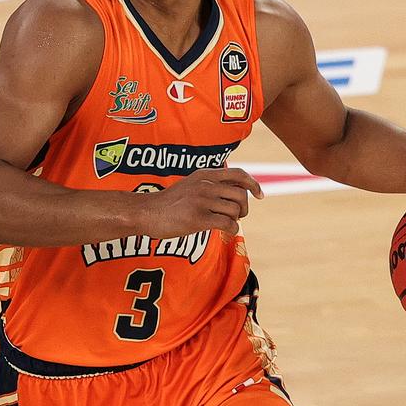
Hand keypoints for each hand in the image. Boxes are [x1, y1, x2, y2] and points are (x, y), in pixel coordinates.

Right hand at [141, 167, 263, 238]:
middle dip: (244, 208)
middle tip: (238, 216)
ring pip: (235, 210)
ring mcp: (201, 201)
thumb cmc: (169, 202)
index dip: (253, 184)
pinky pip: (227, 223)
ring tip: (226, 223)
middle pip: (241, 195)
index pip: (238, 174)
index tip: (260, 195)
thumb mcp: (191, 184)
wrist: (145, 212)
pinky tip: (224, 231)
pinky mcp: (197, 219)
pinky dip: (231, 229)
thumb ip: (211, 184)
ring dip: (236, 220)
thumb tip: (238, 189)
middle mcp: (205, 185)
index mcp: (205, 174)